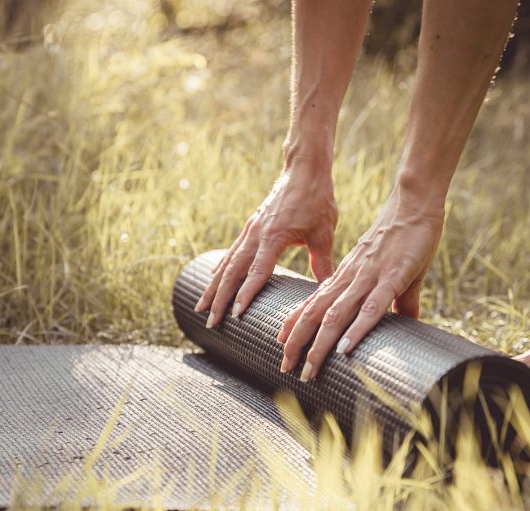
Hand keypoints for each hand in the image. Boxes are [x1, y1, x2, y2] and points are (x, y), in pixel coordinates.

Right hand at [195, 162, 337, 326]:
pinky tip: (212, 280)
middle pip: (232, 272)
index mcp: (273, 237)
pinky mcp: (250, 227)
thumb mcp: (324, 232)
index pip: (257, 271)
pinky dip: (220, 269)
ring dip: (213, 287)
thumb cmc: (316, 199)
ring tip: (201, 307)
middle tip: (211, 322)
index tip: (236, 315)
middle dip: (220, 299)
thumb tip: (328, 290)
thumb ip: (322, 262)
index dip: (246, 294)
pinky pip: (231, 253)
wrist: (303, 169)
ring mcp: (250, 230)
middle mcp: (256, 234)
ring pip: (226, 264)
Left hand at [278, 186, 443, 380]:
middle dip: (297, 343)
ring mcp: (368, 278)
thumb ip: (399, 299)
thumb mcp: (396, 272)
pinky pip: (370, 308)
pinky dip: (355, 330)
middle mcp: (349, 279)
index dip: (295, 323)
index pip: (313, 303)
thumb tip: (408, 320)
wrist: (415, 204)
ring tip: (308, 370)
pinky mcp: (392, 278)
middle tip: (285, 368)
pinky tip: (345, 350)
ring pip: (335, 316)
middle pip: (314, 314)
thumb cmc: (405, 237)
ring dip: (319, 346)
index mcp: (346, 276)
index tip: (280, 343)